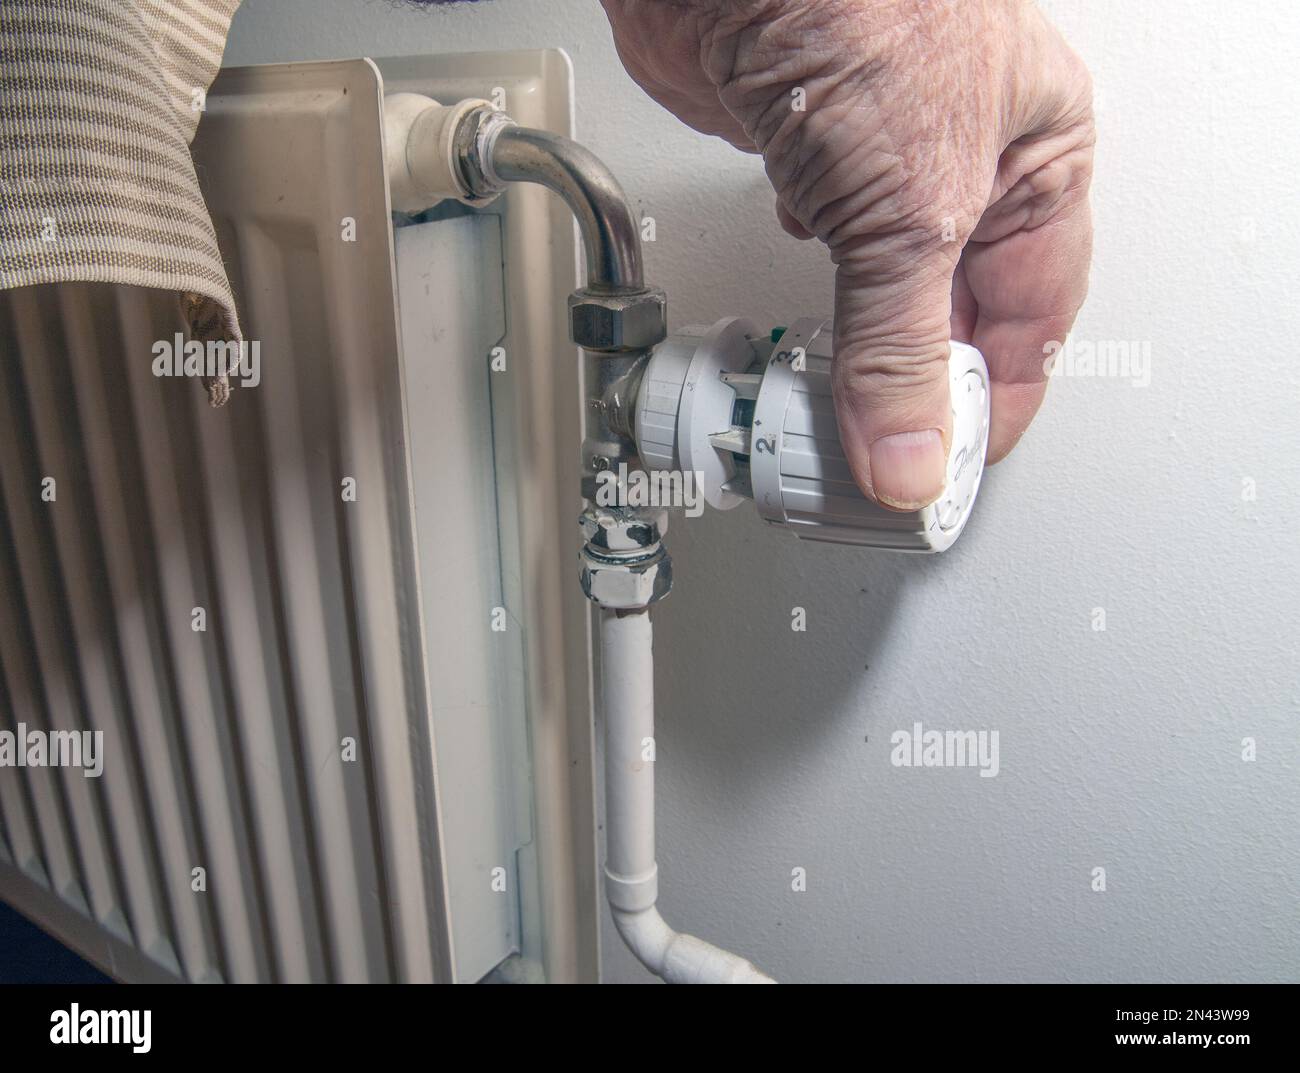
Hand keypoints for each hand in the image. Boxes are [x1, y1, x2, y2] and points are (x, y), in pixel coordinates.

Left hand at [600, 0, 1094, 508]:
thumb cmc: (863, 10)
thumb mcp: (908, 211)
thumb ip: (900, 348)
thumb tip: (910, 454)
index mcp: (1037, 160)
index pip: (1034, 318)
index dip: (998, 403)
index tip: (957, 470)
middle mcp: (962, 164)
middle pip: (956, 313)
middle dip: (923, 391)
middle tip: (890, 462)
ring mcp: (879, 161)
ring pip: (883, 291)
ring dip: (860, 354)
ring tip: (839, 419)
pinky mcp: (803, 158)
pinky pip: (816, 261)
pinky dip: (806, 305)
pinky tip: (798, 332)